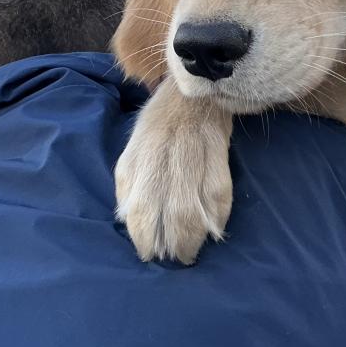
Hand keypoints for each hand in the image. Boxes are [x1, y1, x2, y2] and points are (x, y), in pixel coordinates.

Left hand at [115, 81, 232, 263]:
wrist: (191, 88)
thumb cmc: (160, 123)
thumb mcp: (134, 146)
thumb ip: (129, 180)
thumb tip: (125, 218)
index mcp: (140, 155)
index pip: (140, 205)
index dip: (144, 234)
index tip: (148, 253)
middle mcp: (165, 154)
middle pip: (170, 209)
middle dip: (172, 242)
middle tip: (174, 259)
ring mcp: (194, 149)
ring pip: (195, 203)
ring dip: (194, 235)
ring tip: (191, 252)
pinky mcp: (218, 146)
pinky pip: (220, 187)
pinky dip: (218, 213)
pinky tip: (215, 228)